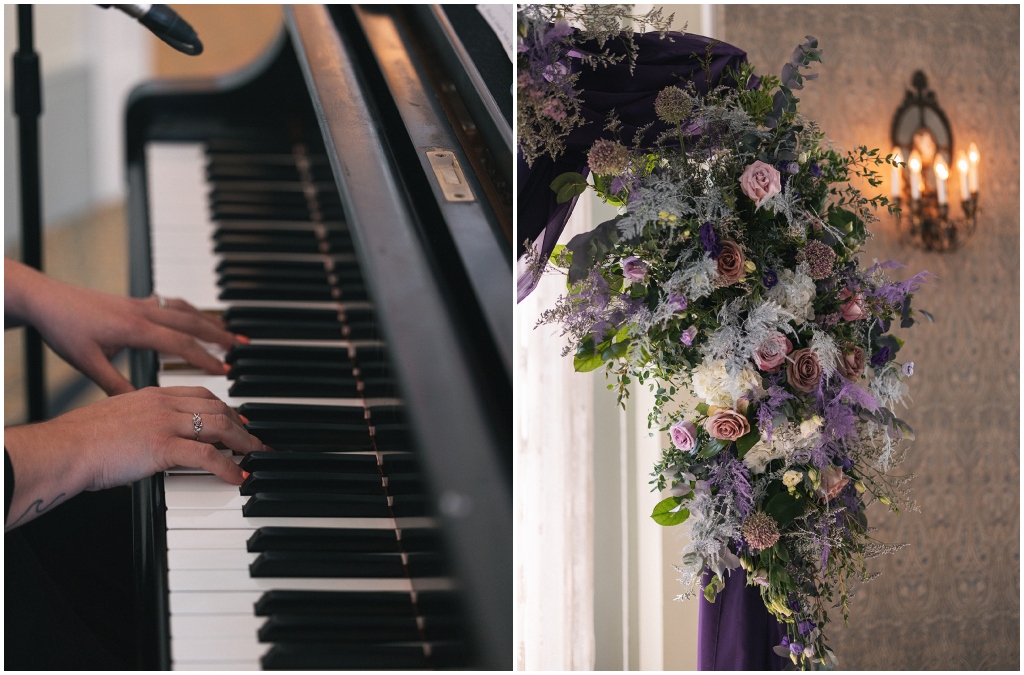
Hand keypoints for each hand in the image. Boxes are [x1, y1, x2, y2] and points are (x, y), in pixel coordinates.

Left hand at [5, 258, 242, 394]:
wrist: (45, 299)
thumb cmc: (64, 329)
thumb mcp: (88, 364)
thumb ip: (116, 384)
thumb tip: (140, 405)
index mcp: (136, 329)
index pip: (181, 344)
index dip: (205, 358)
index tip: (225, 370)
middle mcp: (143, 313)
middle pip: (192, 323)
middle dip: (219, 336)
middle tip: (240, 348)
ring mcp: (140, 304)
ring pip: (185, 311)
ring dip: (209, 321)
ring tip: (228, 333)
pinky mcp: (134, 301)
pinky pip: (172, 303)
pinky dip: (190, 311)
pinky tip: (195, 317)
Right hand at [5, 386, 267, 529]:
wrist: (63, 449)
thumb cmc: (79, 441)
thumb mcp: (115, 418)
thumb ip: (140, 421)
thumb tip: (150, 437)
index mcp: (151, 394)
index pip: (200, 394)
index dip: (224, 406)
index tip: (236, 418)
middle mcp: (163, 404)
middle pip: (217, 408)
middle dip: (242, 424)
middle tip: (254, 440)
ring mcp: (165, 423)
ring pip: (220, 427)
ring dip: (243, 443)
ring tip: (254, 456)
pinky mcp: (163, 446)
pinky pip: (207, 456)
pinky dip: (227, 467)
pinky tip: (236, 476)